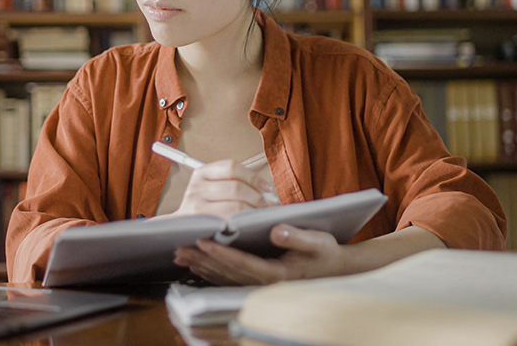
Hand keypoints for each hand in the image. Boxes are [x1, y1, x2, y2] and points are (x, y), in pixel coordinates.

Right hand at [171, 159, 274, 218]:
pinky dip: (244, 224)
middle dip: (257, 197)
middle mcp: (196, 187)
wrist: (182, 227)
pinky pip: (229, 223)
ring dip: (254, 212)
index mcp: (202, 173)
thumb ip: (235, 183)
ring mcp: (196, 206)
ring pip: (235, 207)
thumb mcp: (213, 187)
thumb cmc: (206, 206)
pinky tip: (250, 225)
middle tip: (267, 206)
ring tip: (261, 216)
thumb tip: (267, 191)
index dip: (253, 177)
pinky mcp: (200, 225)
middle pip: (236, 188)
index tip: (267, 188)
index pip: (231, 167)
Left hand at [173, 224, 344, 284]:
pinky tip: (196, 265)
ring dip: (201, 266)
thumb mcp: (318, 242)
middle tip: (181, 249)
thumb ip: (297, 237)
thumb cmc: (325, 253)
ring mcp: (259, 285)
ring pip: (224, 277)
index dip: (222, 253)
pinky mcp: (256, 282)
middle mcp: (265, 283)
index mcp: (278, 274)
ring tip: (181, 255)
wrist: (335, 270)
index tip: (204, 242)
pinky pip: (228, 279)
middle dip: (203, 260)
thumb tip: (276, 231)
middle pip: (227, 272)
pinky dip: (210, 272)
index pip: (243, 263)